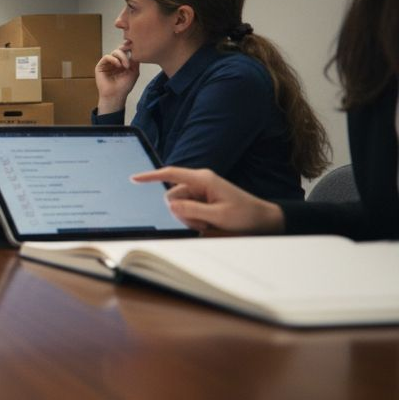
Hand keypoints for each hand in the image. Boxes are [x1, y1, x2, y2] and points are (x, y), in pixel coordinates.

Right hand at [94, 46, 139, 113]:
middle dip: (126, 54)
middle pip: (120, 50)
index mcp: (123, 63)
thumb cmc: (124, 86)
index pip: (125, 52)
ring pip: (114, 52)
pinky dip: (113, 59)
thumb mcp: (134, 72)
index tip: (135, 52)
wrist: (115, 95)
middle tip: (129, 63)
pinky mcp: (100, 66)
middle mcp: (115, 62)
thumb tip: (133, 51)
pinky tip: (118, 65)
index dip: (129, 49)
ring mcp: (107, 64)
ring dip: (121, 57)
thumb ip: (135, 61)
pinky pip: (106, 57)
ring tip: (125, 66)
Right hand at [131, 166, 285, 233]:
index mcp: (203, 179)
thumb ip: (192, 210)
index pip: (171, 174)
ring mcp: (201, 192)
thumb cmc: (246, 215)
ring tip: (208, 225)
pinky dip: (194, 220)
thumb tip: (171, 205)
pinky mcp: (203, 201)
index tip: (135, 178)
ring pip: (179, 206)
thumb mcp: (218, 216)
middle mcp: (200, 183)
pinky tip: (208, 225)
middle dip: (181, 212)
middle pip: (173, 196)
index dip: (151, 176)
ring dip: (188, 219)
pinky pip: (187, 211)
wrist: (264, 221)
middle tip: (202, 224)